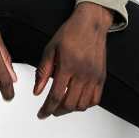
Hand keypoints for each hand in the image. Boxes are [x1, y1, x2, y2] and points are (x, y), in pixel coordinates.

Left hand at [33, 2, 111, 118]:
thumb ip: (43, 71)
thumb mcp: (50, 49)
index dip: (47, 108)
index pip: (56, 95)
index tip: (42, 114)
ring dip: (70, 109)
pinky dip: (85, 105)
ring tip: (61, 105)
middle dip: (57, 111)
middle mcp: (82, 73)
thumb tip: (36, 91)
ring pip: (82, 105)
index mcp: (68, 66)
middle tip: (50, 110)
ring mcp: (94, 77)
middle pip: (69, 104)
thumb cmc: (70, 33)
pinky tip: (77, 100)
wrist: (91, 23)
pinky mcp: (101, 77)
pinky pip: (95, 99)